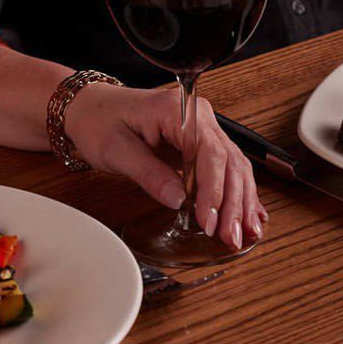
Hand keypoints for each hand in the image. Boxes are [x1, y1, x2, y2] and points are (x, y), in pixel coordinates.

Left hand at [63, 84, 265, 249]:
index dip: (213, 190)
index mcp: (180, 110)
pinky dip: (240, 192)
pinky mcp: (202, 143)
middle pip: (229, 161)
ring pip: (235, 166)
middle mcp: (200, 116)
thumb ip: (149, 174)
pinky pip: (228, 167)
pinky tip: (251, 213)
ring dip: (242, 201)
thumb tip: (178, 199)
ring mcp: (204, 128)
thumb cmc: (100, 121)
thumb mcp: (117, 150)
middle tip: (231, 235)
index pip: (209, 153)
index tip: (209, 220)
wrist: (91, 108)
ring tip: (245, 232)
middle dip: (233, 202)